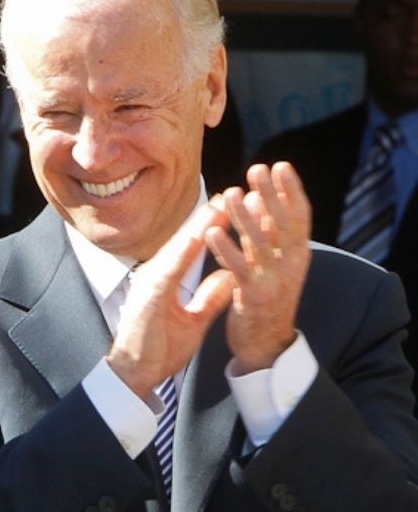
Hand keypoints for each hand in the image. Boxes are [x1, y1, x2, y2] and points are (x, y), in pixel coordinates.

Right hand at [107, 198, 234, 397]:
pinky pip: (168, 270)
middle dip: (208, 217)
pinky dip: (183, 252)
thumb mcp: (195, 320)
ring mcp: (149, 283)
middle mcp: (155, 275)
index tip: (233, 207)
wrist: (135, 373)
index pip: (192, 247)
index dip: (212, 226)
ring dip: (199, 226)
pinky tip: (197, 237)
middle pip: (185, 240)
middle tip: (231, 194)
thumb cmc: (159, 349)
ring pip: (178, 248)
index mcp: (166, 279)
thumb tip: (229, 277)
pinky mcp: (148, 297)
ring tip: (220, 206)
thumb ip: (210, 297)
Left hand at [206, 162, 310, 374]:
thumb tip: (259, 198)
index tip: (281, 166)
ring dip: (246, 217)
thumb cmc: (265, 299)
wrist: (266, 346)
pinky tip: (213, 232)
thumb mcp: (270, 262)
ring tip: (230, 193)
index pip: (299, 217)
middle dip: (272, 194)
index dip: (291, 191)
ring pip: (261, 243)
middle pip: (283, 224)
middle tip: (259, 168)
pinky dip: (227, 249)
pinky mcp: (253, 297)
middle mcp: (291, 266)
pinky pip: (239, 269)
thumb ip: (264, 234)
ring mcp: (274, 281)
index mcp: (297, 256)